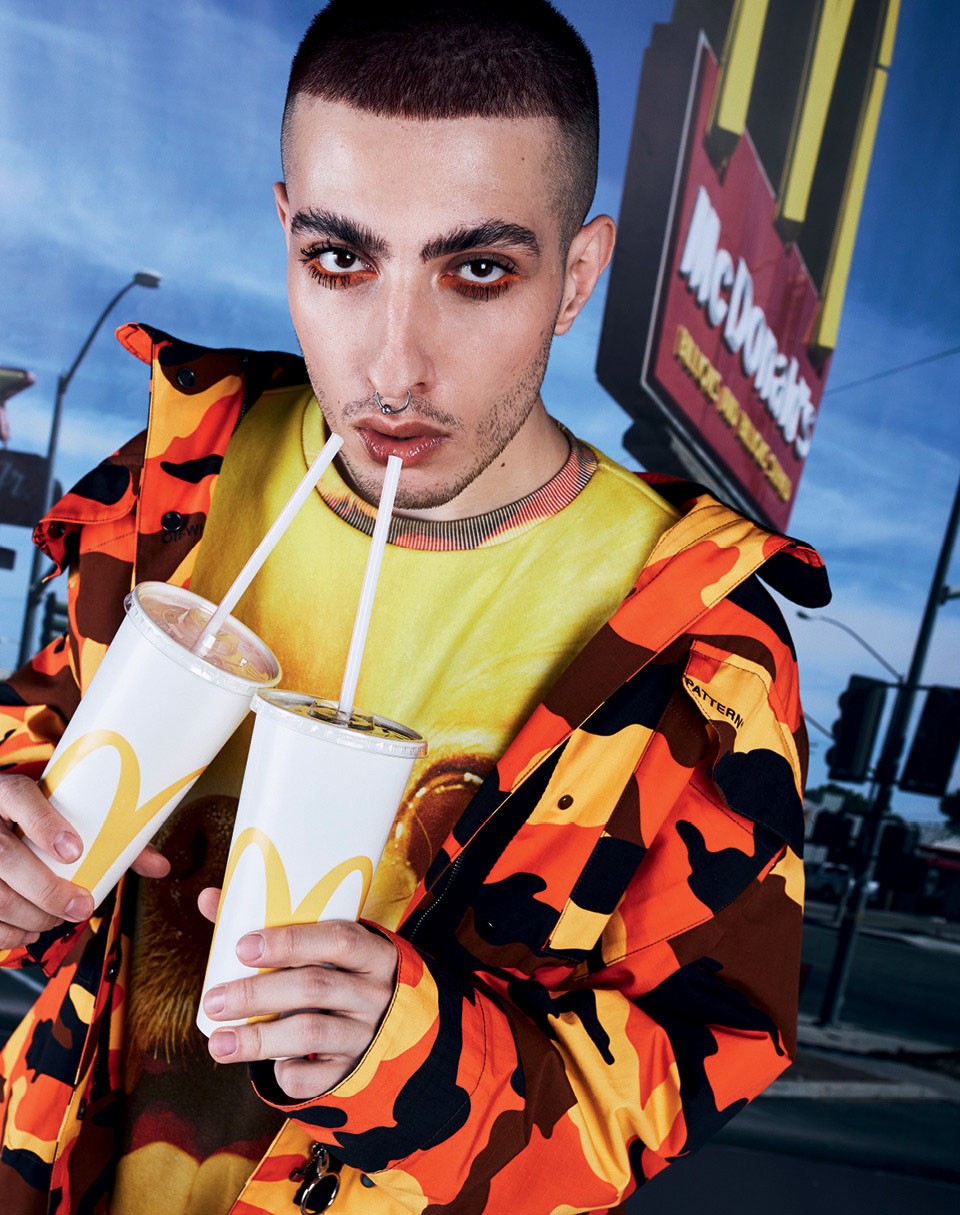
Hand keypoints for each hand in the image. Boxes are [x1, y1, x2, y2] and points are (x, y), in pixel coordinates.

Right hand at [0, 772, 170, 948]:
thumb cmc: (35, 820)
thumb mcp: (64, 814)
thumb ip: (108, 835)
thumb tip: (160, 866)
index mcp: (7, 791)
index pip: (19, 796)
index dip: (45, 824)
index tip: (75, 851)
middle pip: (3, 855)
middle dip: (46, 890)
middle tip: (82, 906)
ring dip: (30, 916)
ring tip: (59, 921)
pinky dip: (6, 933)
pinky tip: (29, 933)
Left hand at [198, 886, 397, 1098]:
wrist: (390, 1027)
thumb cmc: (342, 975)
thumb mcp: (327, 947)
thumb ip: (272, 924)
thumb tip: (207, 898)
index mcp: (374, 953)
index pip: (338, 940)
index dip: (290, 942)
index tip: (242, 947)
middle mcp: (376, 993)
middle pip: (314, 987)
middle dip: (257, 995)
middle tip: (213, 1000)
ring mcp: (368, 1034)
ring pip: (311, 1033)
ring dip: (258, 1039)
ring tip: (219, 1044)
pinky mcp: (356, 1072)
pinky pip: (316, 1076)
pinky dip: (287, 1071)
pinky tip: (270, 1064)